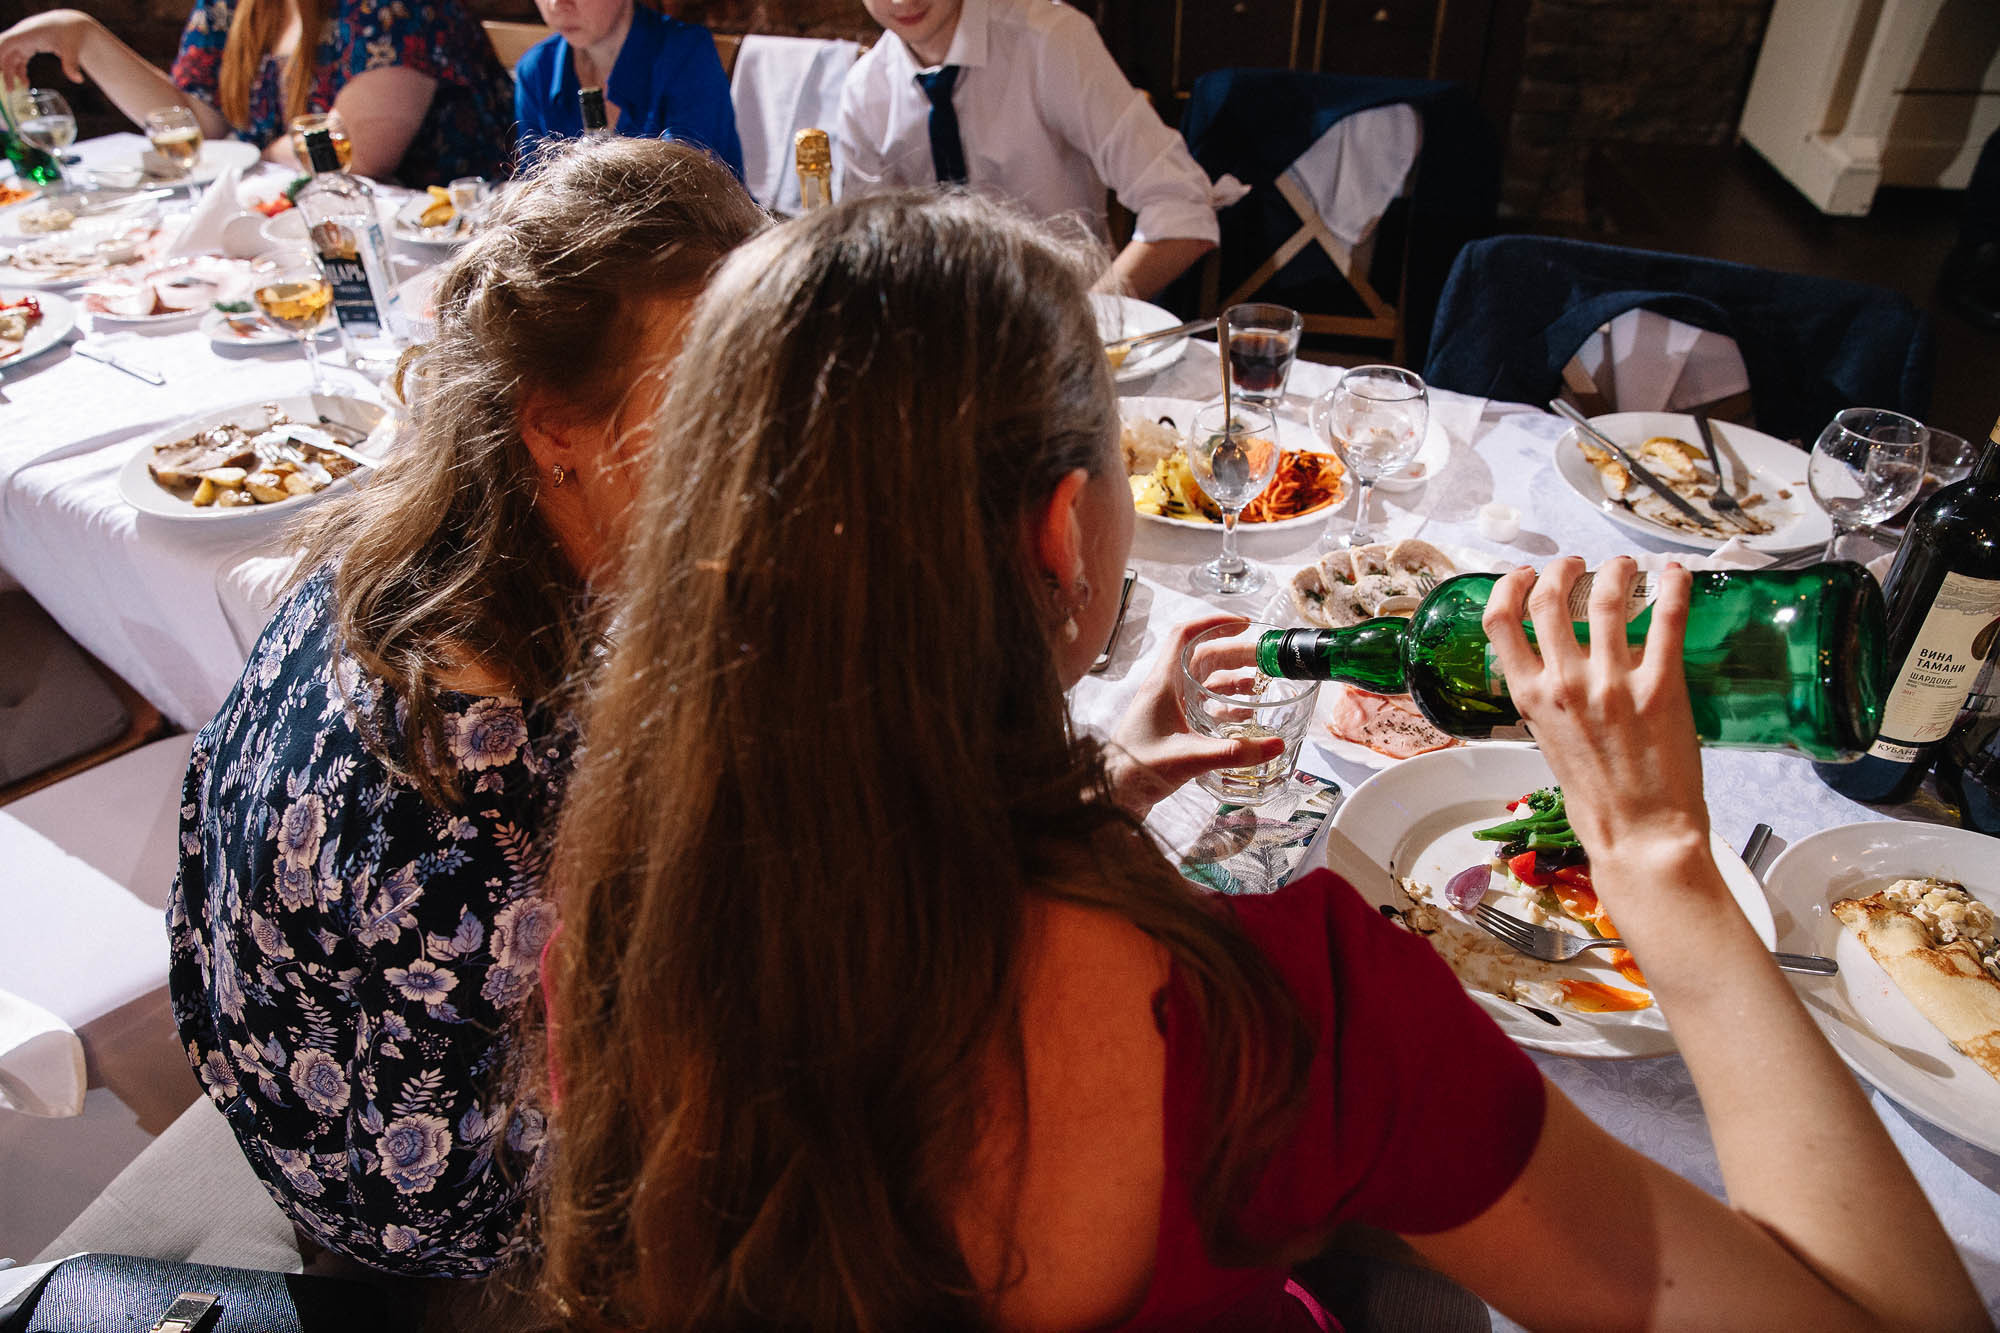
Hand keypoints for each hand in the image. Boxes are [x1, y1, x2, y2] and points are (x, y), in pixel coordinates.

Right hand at [0, 10, 95, 85]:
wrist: (73, 24)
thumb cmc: (71, 32)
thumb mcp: (72, 48)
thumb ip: (71, 63)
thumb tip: (78, 79)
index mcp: (28, 33)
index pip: (6, 42)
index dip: (0, 55)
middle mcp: (22, 35)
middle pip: (4, 51)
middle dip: (3, 68)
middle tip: (9, 88)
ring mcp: (24, 40)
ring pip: (10, 56)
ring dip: (10, 72)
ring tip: (14, 89)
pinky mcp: (28, 45)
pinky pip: (18, 58)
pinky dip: (18, 70)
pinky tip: (25, 82)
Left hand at [1103, 613, 1284, 817]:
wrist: (1111, 795)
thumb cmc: (1137, 770)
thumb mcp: (1189, 759)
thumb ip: (1233, 753)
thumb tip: (1276, 745)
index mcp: (1163, 683)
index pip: (1185, 636)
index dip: (1213, 623)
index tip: (1243, 624)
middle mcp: (1165, 689)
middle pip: (1202, 657)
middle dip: (1235, 654)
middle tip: (1266, 660)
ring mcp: (1168, 707)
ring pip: (1204, 681)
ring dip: (1232, 678)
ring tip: (1261, 685)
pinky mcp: (1172, 726)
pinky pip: (1202, 705)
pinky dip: (1225, 705)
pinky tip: (1245, 717)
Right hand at [1481, 556, 1708, 868]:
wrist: (1641, 834)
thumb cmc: (1597, 799)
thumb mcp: (1549, 743)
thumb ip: (1550, 699)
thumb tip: (1566, 661)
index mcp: (1531, 699)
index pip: (1500, 622)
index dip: (1509, 587)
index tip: (1523, 575)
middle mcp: (1565, 684)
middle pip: (1549, 598)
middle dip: (1561, 569)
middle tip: (1578, 565)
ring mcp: (1613, 683)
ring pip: (1605, 598)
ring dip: (1615, 571)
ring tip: (1623, 567)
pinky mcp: (1661, 686)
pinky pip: (1666, 619)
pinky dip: (1674, 588)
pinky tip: (1677, 575)